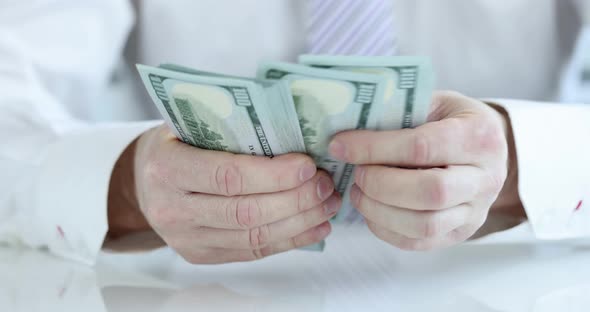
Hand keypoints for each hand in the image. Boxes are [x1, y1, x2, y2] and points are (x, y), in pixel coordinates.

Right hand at [108, 125, 339, 262]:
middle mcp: (172, 209)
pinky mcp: (200, 255)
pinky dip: (290, 240)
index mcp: (167, 167)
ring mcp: (185, 238)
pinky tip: (315, 226)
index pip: (227, 176)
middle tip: (325, 184)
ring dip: (299, 221)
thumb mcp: (189, 124)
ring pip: (253, 236)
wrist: (143, 180)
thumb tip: (295, 130)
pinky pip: (253, 252)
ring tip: (327, 203)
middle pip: (245, 211)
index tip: (307, 166)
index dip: (272, 175)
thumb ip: (230, 127)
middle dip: (294, 199)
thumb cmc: (176, 144)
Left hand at [328, 91, 511, 249]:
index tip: (341, 145)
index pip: (422, 147)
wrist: (486, 147)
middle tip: (355, 172)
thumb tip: (347, 128)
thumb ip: (398, 111)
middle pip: (428, 191)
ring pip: (424, 224)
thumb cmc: (451, 119)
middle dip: (379, 183)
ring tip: (358, 191)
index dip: (374, 148)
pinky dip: (385, 228)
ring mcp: (475, 211)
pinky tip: (371, 208)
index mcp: (479, 136)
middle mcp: (485, 178)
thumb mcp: (433, 101)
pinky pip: (418, 242)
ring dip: (378, 210)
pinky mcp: (460, 233)